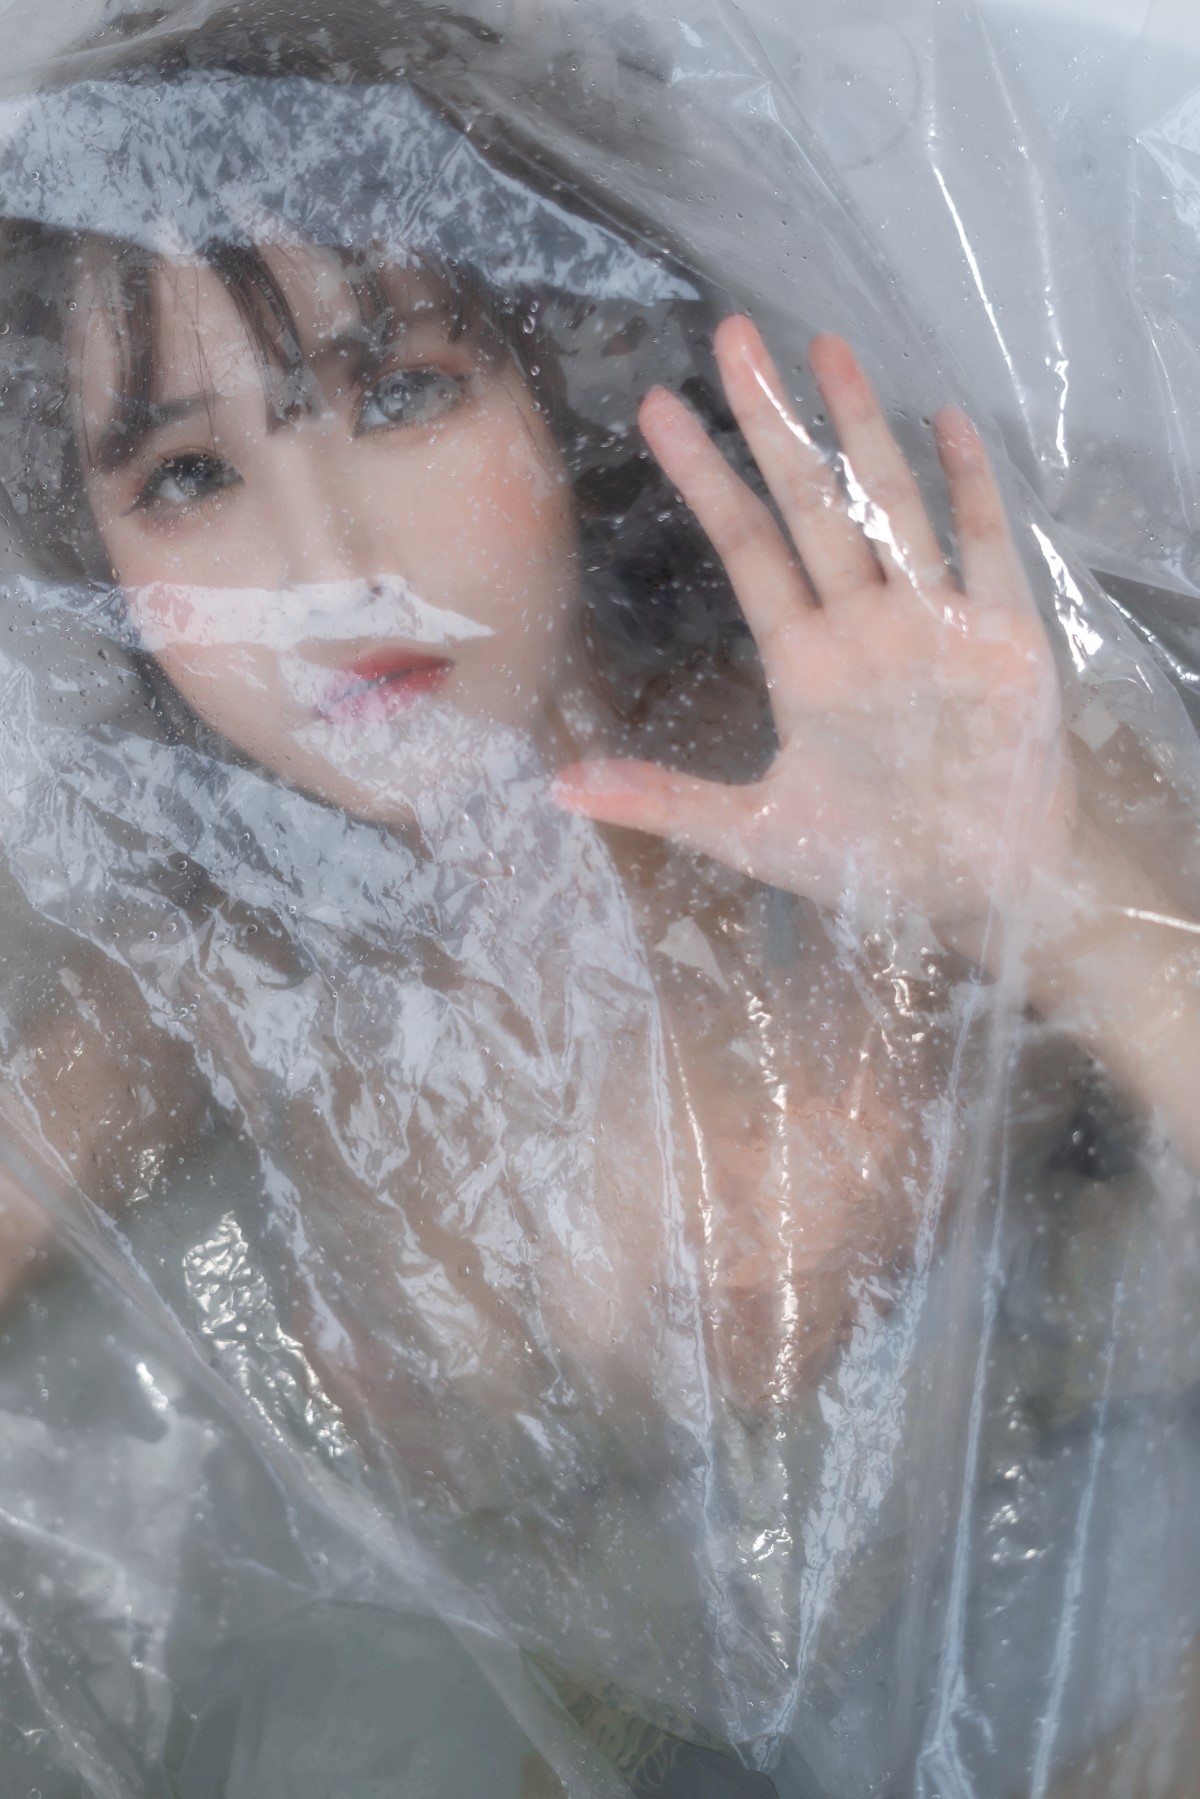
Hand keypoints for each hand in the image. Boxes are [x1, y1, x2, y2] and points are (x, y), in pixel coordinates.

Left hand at [554, 317, 1074, 940]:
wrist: (983, 891)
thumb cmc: (876, 864)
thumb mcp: (755, 833)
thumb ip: (662, 801)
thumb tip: (557, 791)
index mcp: (804, 660)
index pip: (745, 547)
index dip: (703, 478)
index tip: (657, 407)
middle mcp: (863, 624)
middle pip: (810, 503)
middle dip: (772, 421)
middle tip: (733, 335)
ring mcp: (933, 622)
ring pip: (889, 505)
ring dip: (861, 429)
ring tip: (827, 349)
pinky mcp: (1005, 636)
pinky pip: (985, 547)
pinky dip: (970, 487)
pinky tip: (946, 420)